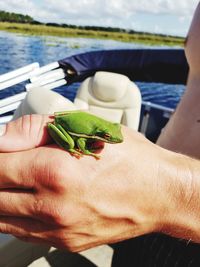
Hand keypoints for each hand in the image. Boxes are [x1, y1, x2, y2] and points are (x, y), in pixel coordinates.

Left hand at [0, 115, 190, 250]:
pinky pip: (23, 234)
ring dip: (3, 198)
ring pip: (3, 219)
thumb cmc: (128, 158)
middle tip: (9, 166)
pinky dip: (16, 216)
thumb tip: (1, 139)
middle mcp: (53, 207)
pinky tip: (28, 201)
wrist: (158, 192)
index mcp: (55, 171)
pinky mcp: (66, 243)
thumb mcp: (85, 127)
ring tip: (15, 182)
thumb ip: (34, 129)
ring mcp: (59, 230)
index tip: (3, 152)